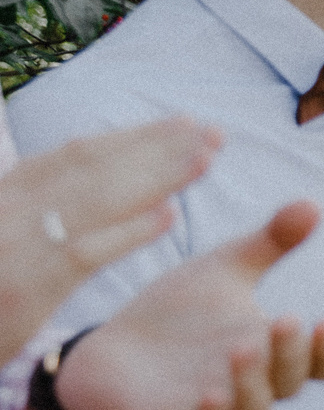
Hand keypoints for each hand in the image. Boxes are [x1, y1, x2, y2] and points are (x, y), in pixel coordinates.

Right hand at [0, 116, 221, 358]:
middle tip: (215, 133)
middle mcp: (10, 208)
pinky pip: (84, 252)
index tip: (186, 123)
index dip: (136, 135)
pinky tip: (170, 216)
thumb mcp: (5, 229)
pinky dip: (128, 231)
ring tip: (207, 160)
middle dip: (159, 147)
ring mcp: (16, 245)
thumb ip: (39, 197)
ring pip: (97, 199)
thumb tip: (83, 155)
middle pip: (96, 168)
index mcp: (8, 192)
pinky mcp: (25, 286)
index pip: (78, 154)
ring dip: (157, 176)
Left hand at [55, 201, 323, 409]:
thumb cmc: (175, 313)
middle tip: (282, 319)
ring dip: (254, 384)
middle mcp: (253, 388)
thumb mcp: (222, 271)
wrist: (107, 350)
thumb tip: (313, 204)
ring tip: (243, 348)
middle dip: (291, 355)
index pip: (317, 364)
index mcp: (271, 354)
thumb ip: (268, 244)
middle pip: (290, 384)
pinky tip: (210, 393)